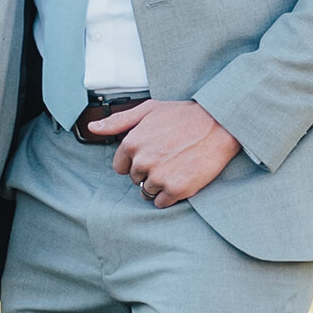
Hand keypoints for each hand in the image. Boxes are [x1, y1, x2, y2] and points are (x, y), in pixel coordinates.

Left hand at [90, 97, 238, 207]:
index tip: (152, 154)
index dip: (135, 162)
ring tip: (176, 167)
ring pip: (147, 192)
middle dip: (148, 172)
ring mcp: (160, 176)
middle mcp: (143, 161)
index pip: (120, 167)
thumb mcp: (149, 110)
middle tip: (168, 158)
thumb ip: (118, 121)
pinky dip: (170, 195)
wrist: (220, 124)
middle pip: (135, 179)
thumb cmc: (185, 115)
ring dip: (159, 184)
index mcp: (133, 142)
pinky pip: (162, 202)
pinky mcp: (177, 189)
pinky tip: (181, 178)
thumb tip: (92, 128)